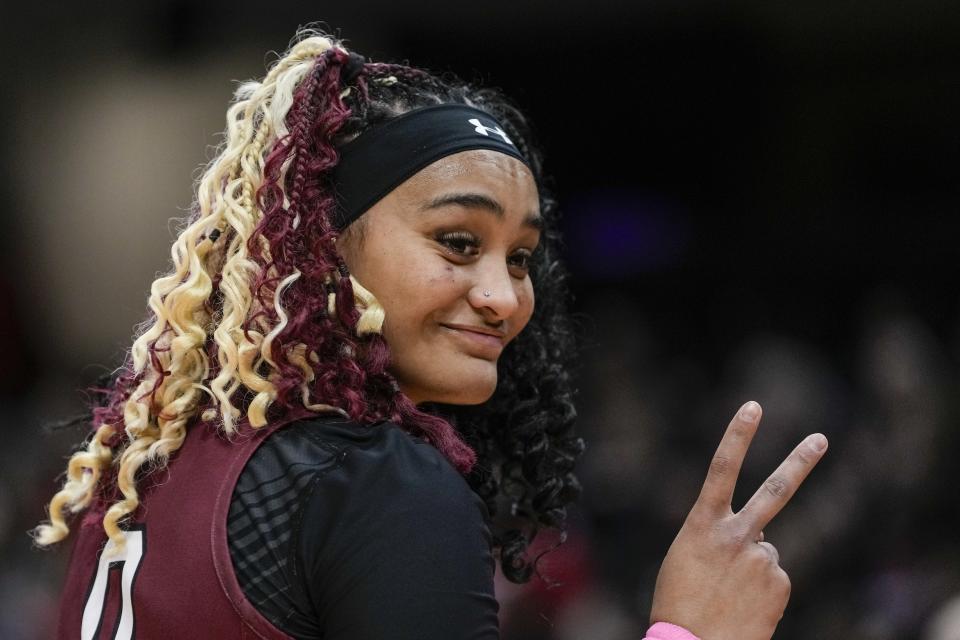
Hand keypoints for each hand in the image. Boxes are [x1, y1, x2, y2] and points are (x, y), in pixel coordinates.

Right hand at [649, 401, 827, 639]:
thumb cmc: (678, 602)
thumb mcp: (687, 556)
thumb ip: (720, 538)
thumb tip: (759, 539)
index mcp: (702, 524)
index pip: (721, 468)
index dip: (737, 435)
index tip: (753, 407)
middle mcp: (736, 535)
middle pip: (775, 490)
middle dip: (800, 461)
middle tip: (820, 438)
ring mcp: (761, 559)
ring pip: (767, 552)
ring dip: (753, 569)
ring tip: (730, 595)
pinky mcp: (779, 583)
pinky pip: (775, 579)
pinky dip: (763, 591)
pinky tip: (743, 607)